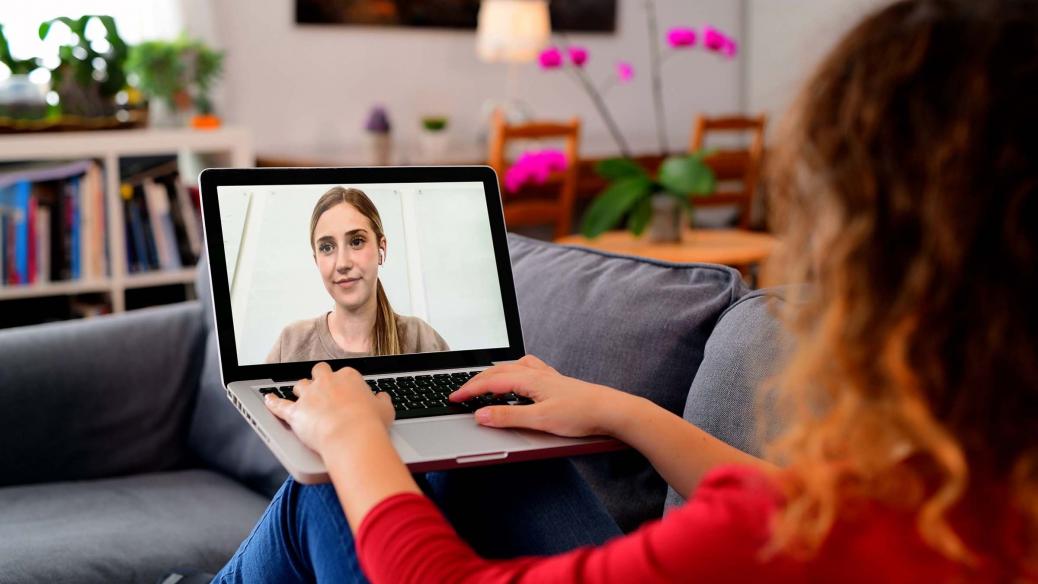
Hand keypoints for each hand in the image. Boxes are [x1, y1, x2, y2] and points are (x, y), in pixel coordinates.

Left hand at [265, 362, 394, 454]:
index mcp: (349, 377)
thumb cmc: (370, 424)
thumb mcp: (385, 410)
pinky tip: (268, 399)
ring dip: (300, 390)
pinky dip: (272, 402)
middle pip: (319, 372)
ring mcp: (309, 395)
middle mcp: (327, 381)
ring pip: (300, 385)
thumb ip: (382, 401)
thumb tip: (382, 398)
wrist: (352, 436)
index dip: (344, 383)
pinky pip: (279, 405)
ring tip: (301, 396)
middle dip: (319, 378)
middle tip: (322, 387)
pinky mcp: (296, 412)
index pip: (344, 374)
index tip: (346, 392)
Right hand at [449, 355, 630, 436]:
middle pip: (498, 371)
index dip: (469, 390)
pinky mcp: (555, 382)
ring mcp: (547, 376)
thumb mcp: (539, 420)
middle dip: (476, 381)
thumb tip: (480, 415)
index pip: (490, 382)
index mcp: (529, 379)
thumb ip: (508, 417)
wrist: (611, 410)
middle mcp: (536, 373)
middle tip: (459, 393)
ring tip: (482, 382)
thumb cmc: (580, 414)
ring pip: (512, 368)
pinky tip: (518, 378)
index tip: (452, 399)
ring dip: (493, 374)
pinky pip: (527, 370)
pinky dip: (513, 372)